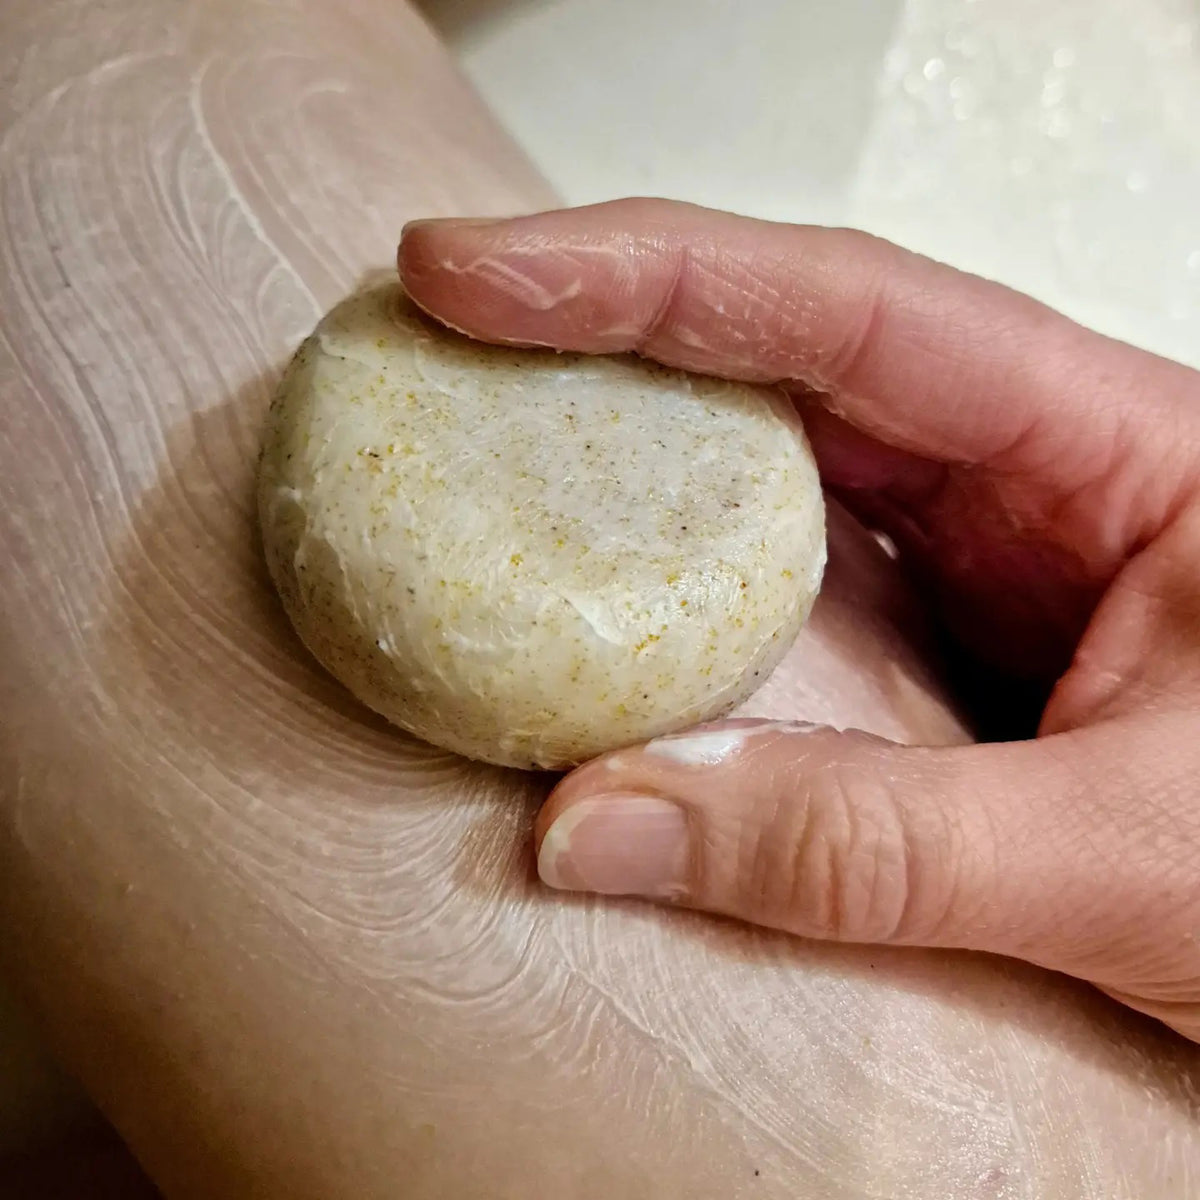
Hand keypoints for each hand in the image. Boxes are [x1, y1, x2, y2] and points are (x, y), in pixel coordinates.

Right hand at [399, 199, 1199, 1041]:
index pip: (846, 313)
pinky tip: (581, 597)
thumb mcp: (1130, 855)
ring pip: (759, 471)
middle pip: (775, 359)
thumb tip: (595, 826)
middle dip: (592, 333)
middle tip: (428, 332)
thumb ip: (871, 849)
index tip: (475, 270)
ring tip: (467, 441)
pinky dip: (663, 593)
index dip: (646, 277)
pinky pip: (768, 590)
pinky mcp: (925, 650)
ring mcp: (964, 561)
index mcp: (1110, 451)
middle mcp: (1020, 480)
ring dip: (615, 459)